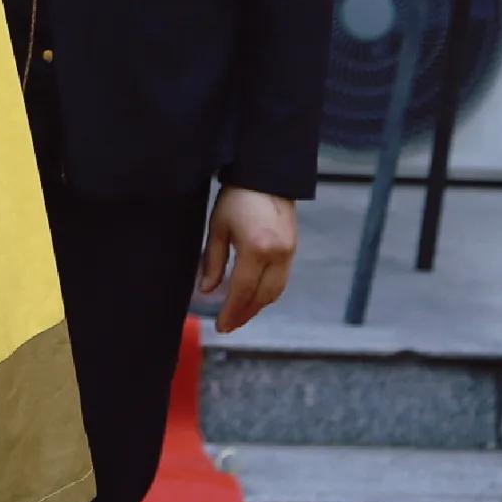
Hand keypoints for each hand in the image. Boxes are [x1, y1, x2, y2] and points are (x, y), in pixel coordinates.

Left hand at [194, 186, 297, 331]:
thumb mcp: (218, 227)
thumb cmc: (237, 197)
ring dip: (257, 306)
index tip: (220, 326)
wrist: (267, 175)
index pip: (243, 291)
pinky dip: (267, 292)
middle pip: (262, 297)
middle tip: (228, 324)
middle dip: (245, 314)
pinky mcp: (294, 249)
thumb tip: (207, 290)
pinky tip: (253, 295)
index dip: (231, 312)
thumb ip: (212, 261)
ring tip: (239, 314)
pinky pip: (281, 280)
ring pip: (275, 292)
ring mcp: (290, 253)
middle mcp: (278, 255)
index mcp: (256, 248)